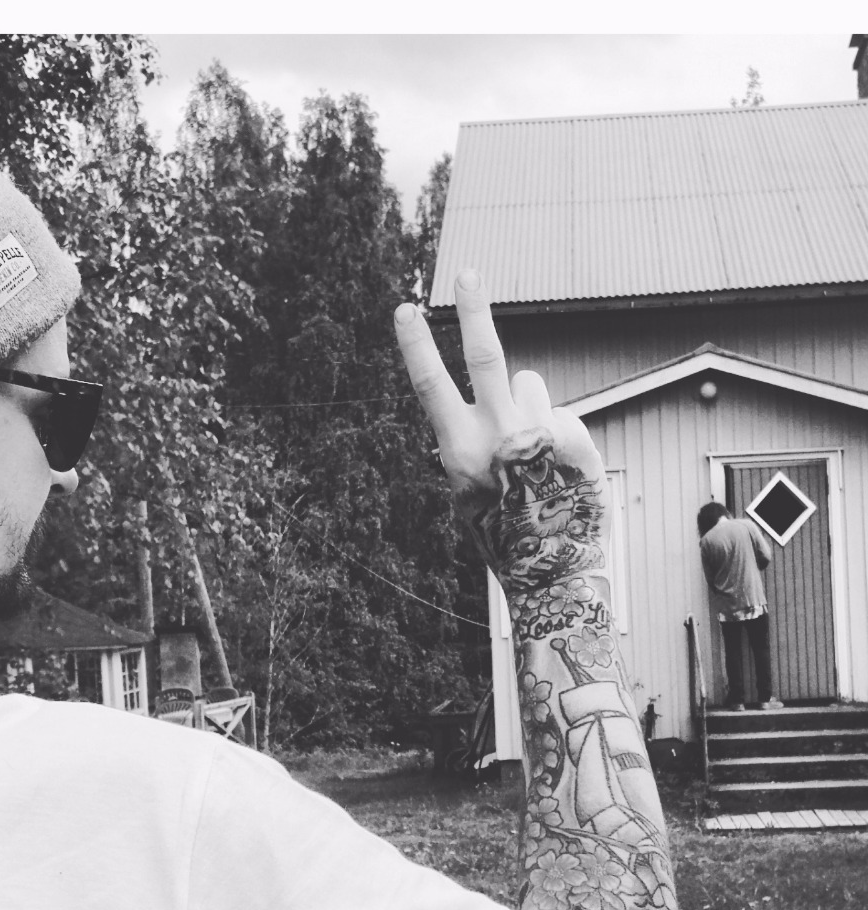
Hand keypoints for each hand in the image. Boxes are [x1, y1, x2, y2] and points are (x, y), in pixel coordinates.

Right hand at [394, 270, 610, 593]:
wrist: (554, 566)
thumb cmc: (504, 532)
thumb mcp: (472, 493)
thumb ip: (478, 443)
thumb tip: (507, 396)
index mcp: (460, 451)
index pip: (431, 387)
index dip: (416, 346)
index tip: (405, 309)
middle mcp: (498, 435)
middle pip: (484, 357)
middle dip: (473, 310)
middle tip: (467, 272)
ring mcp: (538, 432)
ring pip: (529, 385)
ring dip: (529, 405)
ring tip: (534, 454)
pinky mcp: (574, 435)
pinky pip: (559, 415)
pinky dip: (558, 435)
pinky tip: (559, 470)